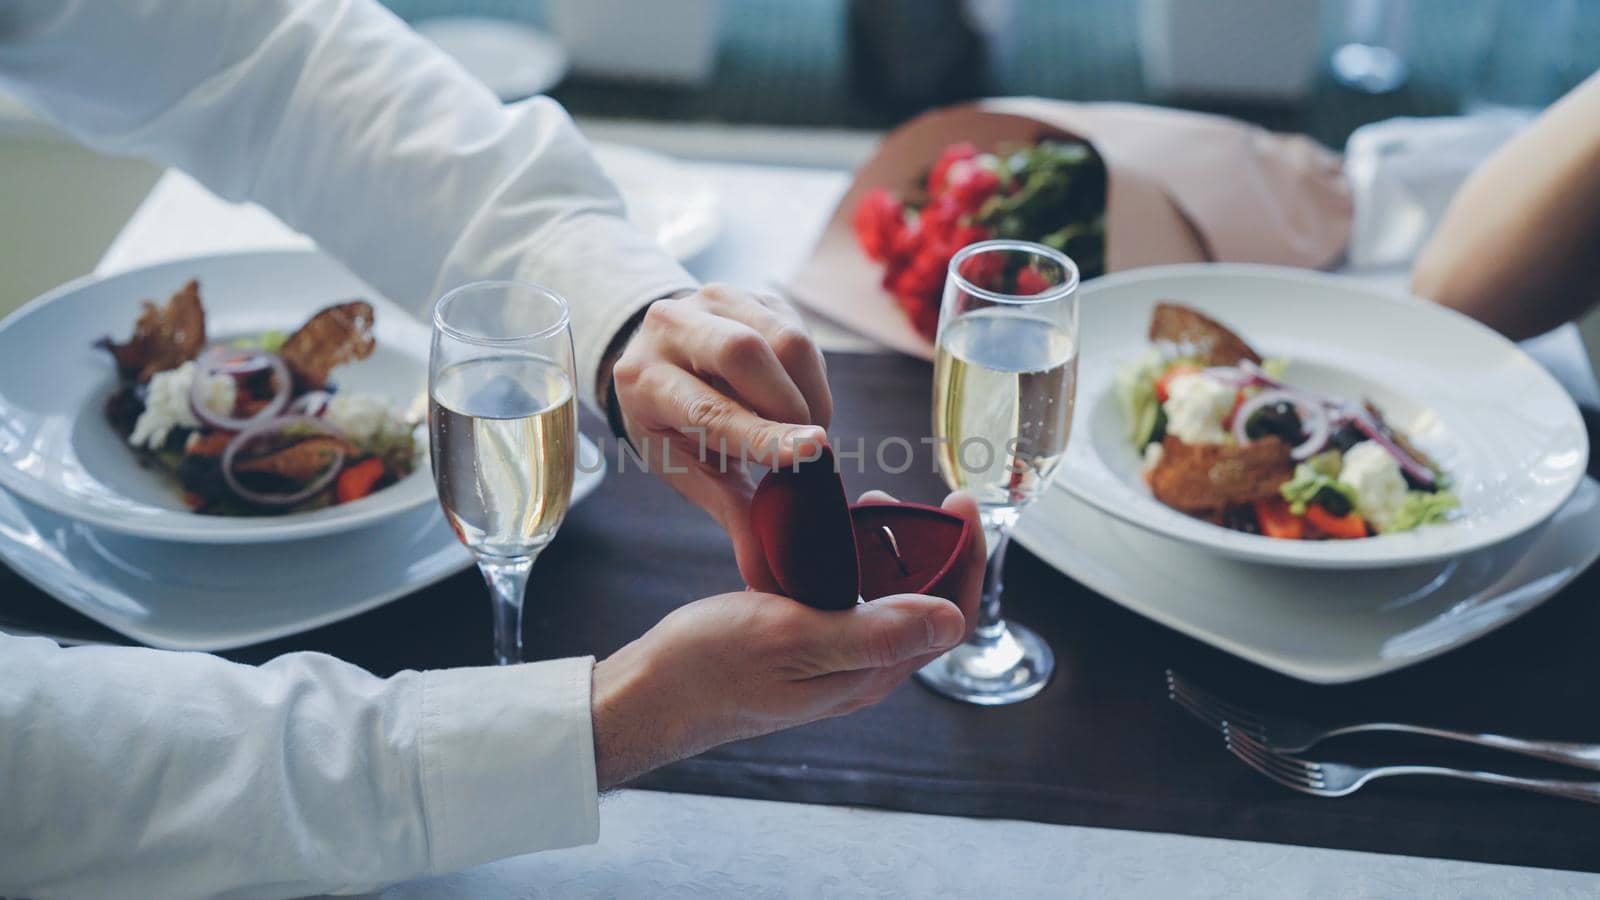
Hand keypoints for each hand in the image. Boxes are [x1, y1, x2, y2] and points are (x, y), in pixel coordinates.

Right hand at [590, 491, 983, 788]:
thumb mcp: (794, 637)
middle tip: (905, 496)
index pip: (949, 617)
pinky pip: (845, 598)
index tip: (961, 504)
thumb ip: (874, 632)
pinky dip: (848, 560)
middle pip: (924, 604)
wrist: (651, 693)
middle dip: (929, 546)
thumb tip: (951, 619)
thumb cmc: (712, 667)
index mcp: (868, 672)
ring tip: (867, 504)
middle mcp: (859, 668)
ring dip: (888, 549)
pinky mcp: (802, 642)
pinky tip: (825, 533)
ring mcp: (831, 657)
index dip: (965, 559)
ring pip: (884, 598)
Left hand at [612, 284, 831, 590]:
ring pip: (783, 336)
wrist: (659, 355)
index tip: (814, 452)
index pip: (710, 408)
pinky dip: (813, 374)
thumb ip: (731, 511)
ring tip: (806, 428)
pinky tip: (800, 400)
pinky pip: (799, 328)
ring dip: (810, 391)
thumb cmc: (673, 423)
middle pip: (746, 353)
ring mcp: (711, 300)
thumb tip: (764, 573)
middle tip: (810, 451)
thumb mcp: (686, 467)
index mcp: (642, 380)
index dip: (765, 433)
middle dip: (791, 407)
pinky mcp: (750, 292)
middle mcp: (670, 328)